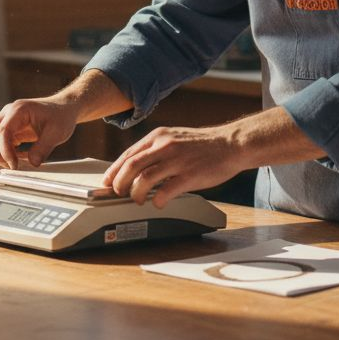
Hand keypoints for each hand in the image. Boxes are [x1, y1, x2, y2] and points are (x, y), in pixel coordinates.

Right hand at [0, 97, 78, 168]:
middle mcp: (8, 113)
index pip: (3, 131)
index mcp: (19, 110)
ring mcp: (6, 120)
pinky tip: (17, 157)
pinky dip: (2, 152)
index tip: (14, 165)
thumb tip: (33, 163)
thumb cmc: (61, 117)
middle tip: (9, 166)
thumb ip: (44, 148)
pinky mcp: (9, 128)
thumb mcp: (57, 133)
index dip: (5, 150)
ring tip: (13, 163)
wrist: (63, 108)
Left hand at [103, 125, 251, 207]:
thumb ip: (154, 149)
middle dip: (119, 183)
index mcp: (158, 136)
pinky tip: (159, 203)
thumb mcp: (173, 138)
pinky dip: (158, 200)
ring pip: (144, 179)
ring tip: (138, 200)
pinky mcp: (190, 175)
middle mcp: (165, 146)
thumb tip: (133, 166)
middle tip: (118, 193)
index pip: (127, 154)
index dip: (113, 171)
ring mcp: (177, 160)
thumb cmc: (202, 145)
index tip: (107, 182)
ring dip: (136, 193)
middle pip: (131, 166)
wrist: (231, 144)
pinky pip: (166, 191)